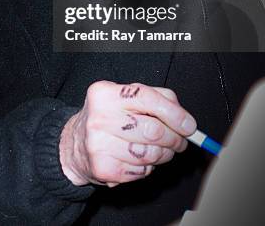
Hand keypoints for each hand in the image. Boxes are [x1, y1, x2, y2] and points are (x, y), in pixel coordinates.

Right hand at [59, 81, 196, 186]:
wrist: (74, 145)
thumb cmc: (108, 117)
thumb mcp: (126, 97)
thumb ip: (157, 98)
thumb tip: (184, 118)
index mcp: (105, 93)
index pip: (147, 98)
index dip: (174, 114)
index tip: (190, 126)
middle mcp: (98, 117)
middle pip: (153, 130)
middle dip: (174, 139)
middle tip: (179, 142)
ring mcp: (98, 144)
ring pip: (149, 154)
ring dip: (162, 155)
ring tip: (158, 150)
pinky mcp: (101, 168)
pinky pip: (140, 171)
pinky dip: (146, 168)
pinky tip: (137, 159)